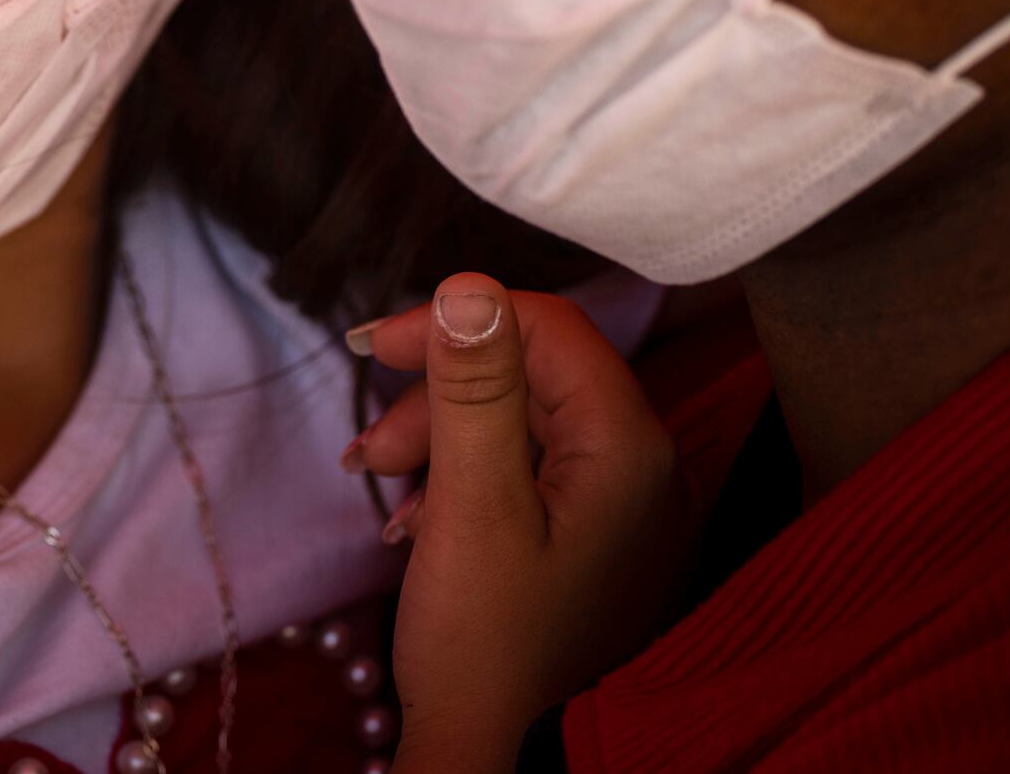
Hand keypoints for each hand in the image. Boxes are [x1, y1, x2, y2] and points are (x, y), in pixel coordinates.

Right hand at [348, 275, 683, 773]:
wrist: (501, 756)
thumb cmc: (486, 639)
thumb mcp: (471, 506)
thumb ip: (475, 390)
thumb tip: (467, 282)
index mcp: (626, 447)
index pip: (547, 325)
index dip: (455, 320)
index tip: (371, 350)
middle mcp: (641, 466)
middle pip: (528, 374)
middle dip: (436, 395)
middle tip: (367, 450)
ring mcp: (621, 507)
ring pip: (519, 421)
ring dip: (438, 437)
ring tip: (376, 485)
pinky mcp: (594, 539)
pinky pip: (525, 471)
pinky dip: (461, 477)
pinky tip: (415, 520)